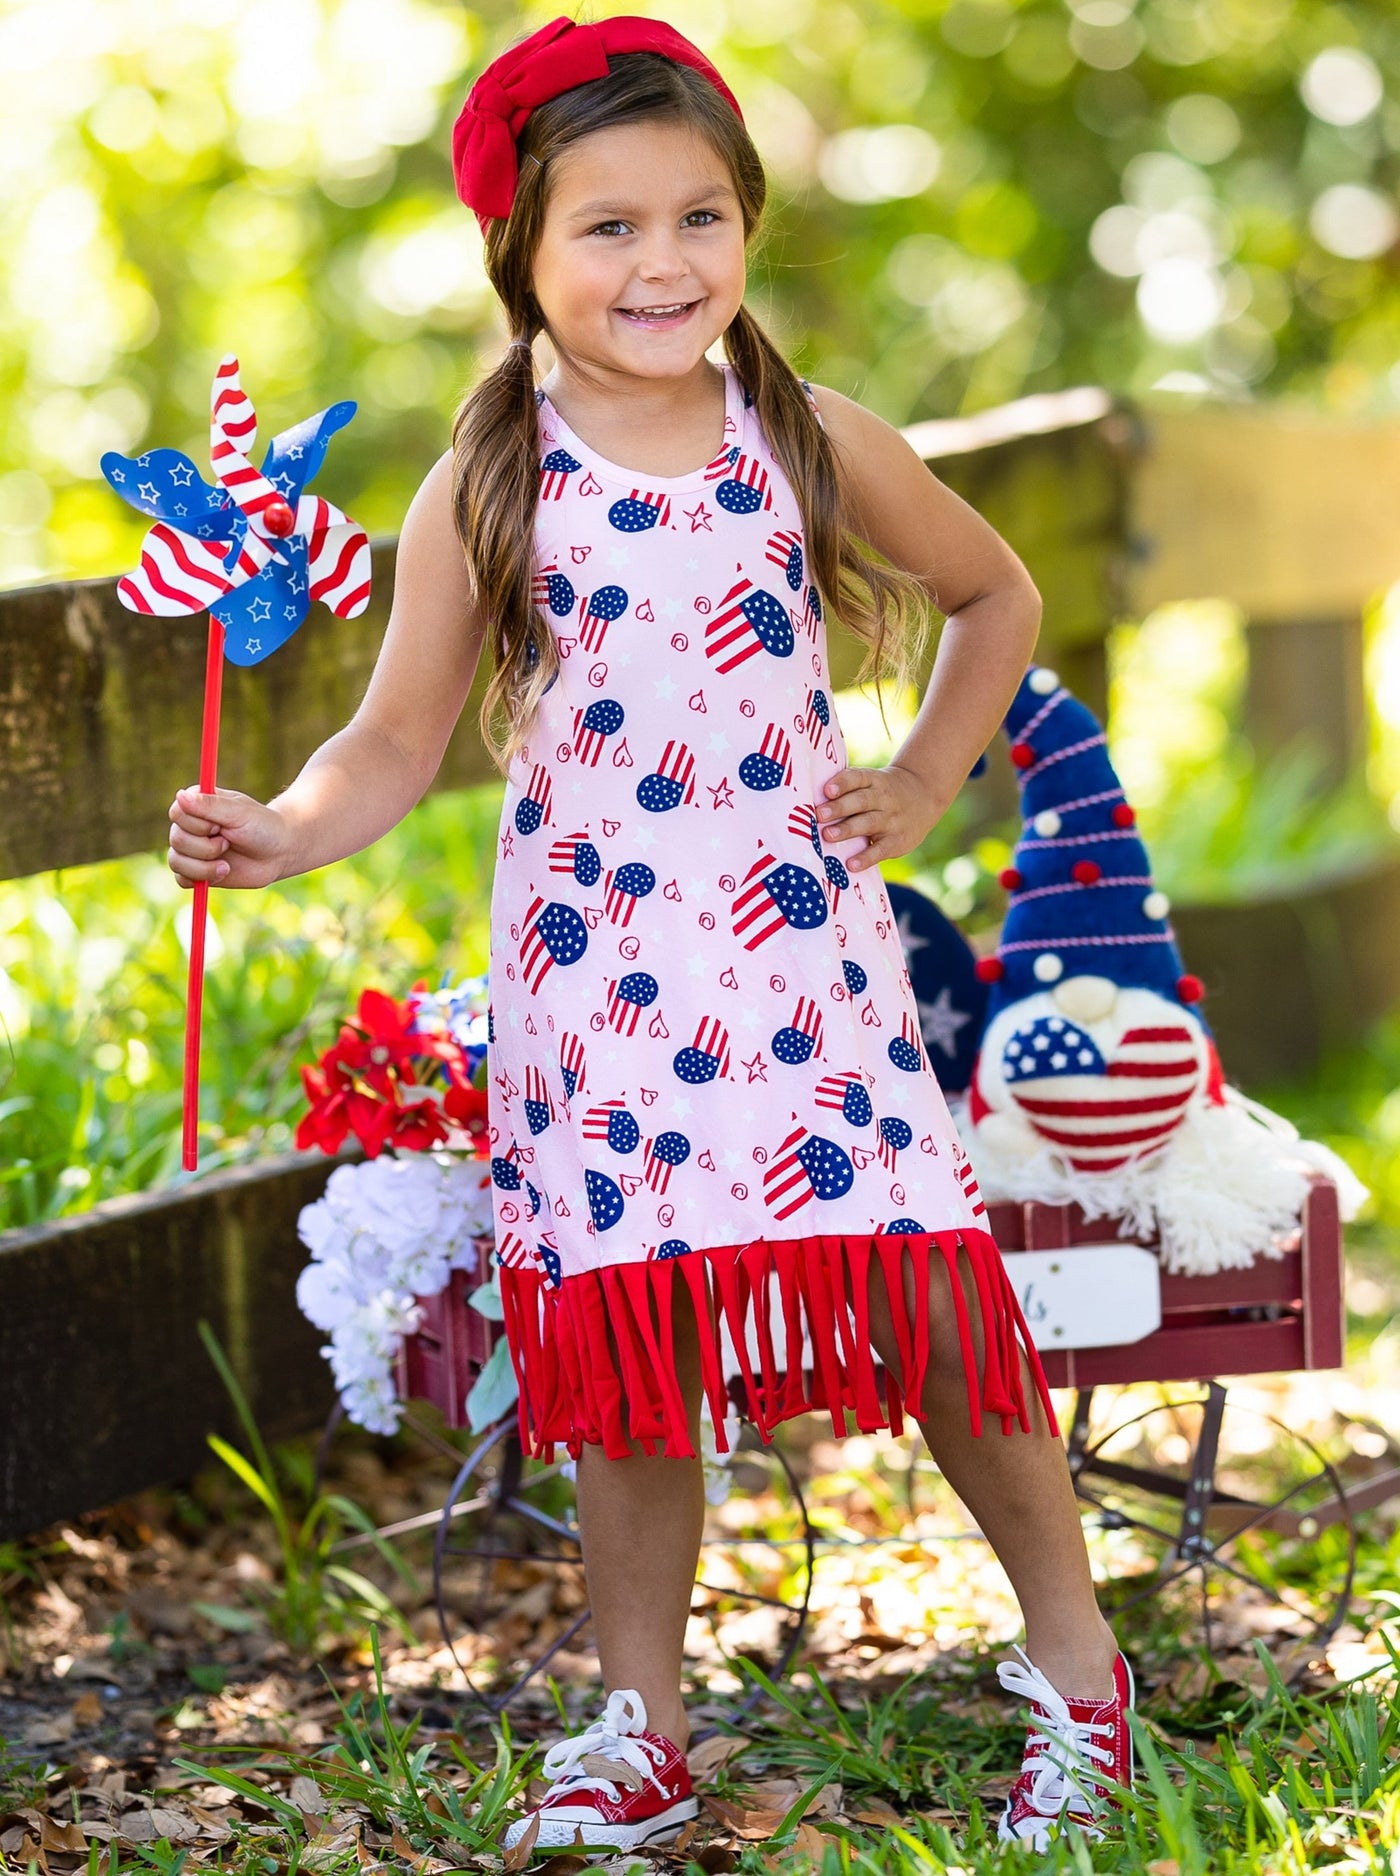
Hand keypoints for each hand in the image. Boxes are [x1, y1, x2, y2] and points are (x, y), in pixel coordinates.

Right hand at [167, 786, 290, 889]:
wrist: (279, 852)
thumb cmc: (262, 826)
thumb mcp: (239, 813)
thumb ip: (210, 805)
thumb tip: (180, 795)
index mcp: (197, 804)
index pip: (177, 813)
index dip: (198, 824)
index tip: (220, 824)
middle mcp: (190, 825)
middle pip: (176, 839)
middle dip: (206, 847)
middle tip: (228, 843)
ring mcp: (191, 849)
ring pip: (176, 861)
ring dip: (204, 866)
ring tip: (227, 864)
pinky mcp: (196, 870)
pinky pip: (181, 879)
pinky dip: (201, 879)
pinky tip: (222, 873)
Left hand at [814, 763, 943, 871]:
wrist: (923, 796)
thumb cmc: (881, 792)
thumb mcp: (871, 782)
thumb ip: (847, 790)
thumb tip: (809, 804)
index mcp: (873, 781)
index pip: (857, 778)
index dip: (842, 783)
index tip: (827, 790)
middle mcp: (883, 798)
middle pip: (861, 801)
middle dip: (839, 807)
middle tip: (819, 815)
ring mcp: (892, 819)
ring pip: (869, 823)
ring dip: (848, 829)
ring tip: (828, 836)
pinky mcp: (898, 840)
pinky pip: (880, 849)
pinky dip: (866, 857)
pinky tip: (851, 864)